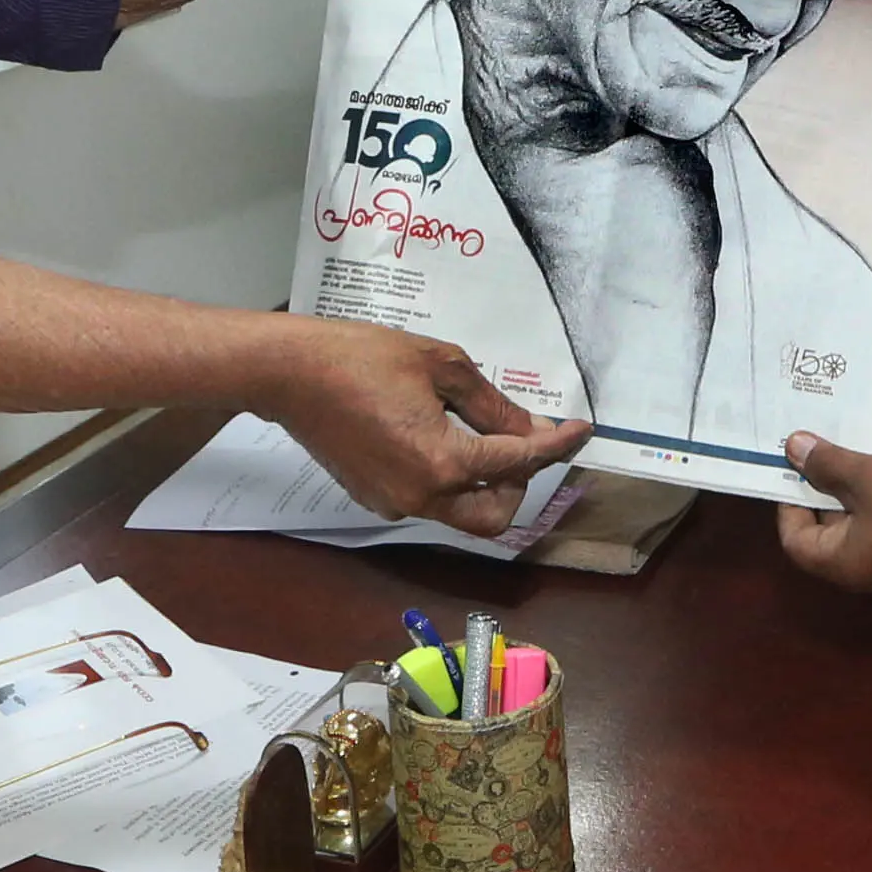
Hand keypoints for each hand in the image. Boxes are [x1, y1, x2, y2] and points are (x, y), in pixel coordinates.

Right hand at [247, 316, 588, 535]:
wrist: (289, 374)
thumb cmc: (361, 357)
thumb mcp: (439, 365)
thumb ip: (491, 405)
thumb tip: (529, 429)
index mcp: (441, 462)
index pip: (518, 461)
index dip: (557, 444)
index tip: (581, 429)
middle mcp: (421, 497)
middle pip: (496, 515)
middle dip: (521, 482)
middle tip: (525, 440)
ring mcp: (395, 504)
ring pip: (463, 513)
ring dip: (487, 483)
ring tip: (483, 433)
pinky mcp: (376, 499)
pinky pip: (431, 501)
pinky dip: (451, 479)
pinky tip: (443, 437)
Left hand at [773, 432, 871, 595]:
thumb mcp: (867, 477)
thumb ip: (826, 464)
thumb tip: (792, 449)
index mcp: (846, 566)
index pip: (797, 541)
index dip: (789, 503)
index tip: (792, 467)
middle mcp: (868, 571)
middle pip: (829, 530)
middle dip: (822, 487)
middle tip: (815, 447)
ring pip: (862, 520)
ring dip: (854, 484)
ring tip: (847, 444)